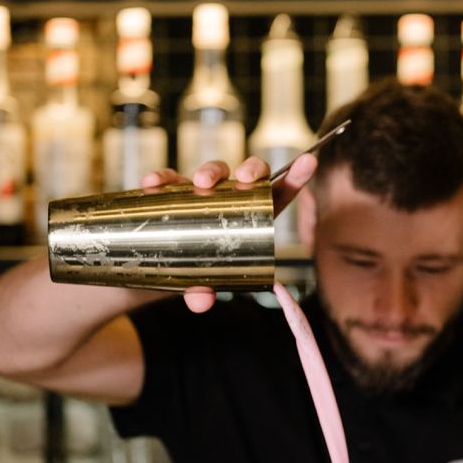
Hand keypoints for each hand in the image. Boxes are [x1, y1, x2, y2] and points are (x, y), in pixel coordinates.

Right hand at [140, 151, 316, 314]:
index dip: (296, 177)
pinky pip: (170, 179)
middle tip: (244, 179)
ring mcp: (203, 193)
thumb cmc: (195, 274)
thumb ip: (203, 291)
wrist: (156, 270)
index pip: (279, 195)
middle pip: (251, 174)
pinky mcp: (173, 192)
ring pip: (215, 171)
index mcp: (252, 219)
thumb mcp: (201, 285)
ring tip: (200, 182)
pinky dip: (163, 178)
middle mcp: (231, 200)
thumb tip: (200, 300)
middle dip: (251, 169)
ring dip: (210, 171)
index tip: (309, 161)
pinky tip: (153, 183)